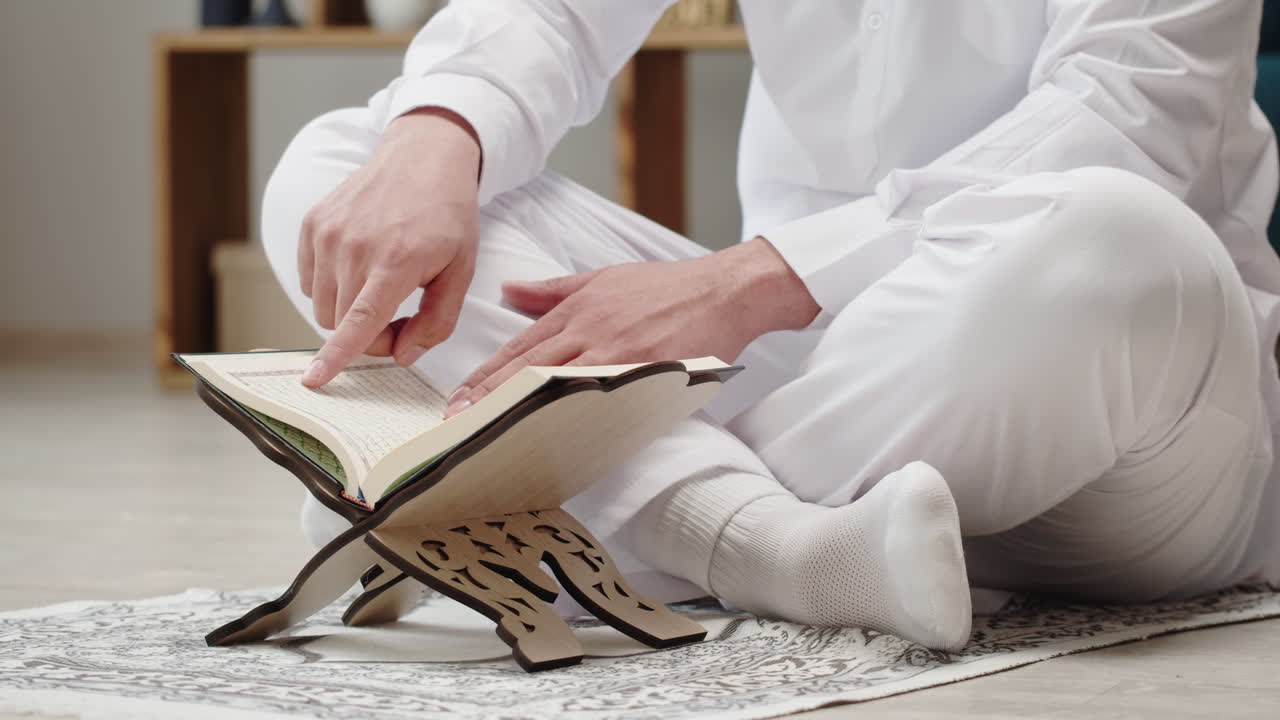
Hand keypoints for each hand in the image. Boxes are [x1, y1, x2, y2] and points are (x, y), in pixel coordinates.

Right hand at [298, 107, 481, 387]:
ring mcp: (328, 232)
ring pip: (323, 305)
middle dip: (368, 334)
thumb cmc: (447, 216)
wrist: (423, 157)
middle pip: (341, 323)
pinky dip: (332, 286)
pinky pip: (310, 280)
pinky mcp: (312, 223)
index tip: (315, 380)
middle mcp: (354, 245)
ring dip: (349, 311)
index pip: (359, 320)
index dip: (338, 355)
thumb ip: (437, 321)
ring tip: (381, 285)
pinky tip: (360, 265)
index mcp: (396, 259)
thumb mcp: (461, 271)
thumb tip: (404, 356)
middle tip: (400, 314)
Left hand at [446, 237, 818, 415]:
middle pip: (528, 367)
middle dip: (488, 395)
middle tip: (456, 421)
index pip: (520, 348)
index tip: (458, 398)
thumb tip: (510, 290)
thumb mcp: (602, 277)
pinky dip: (574, 413)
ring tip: (489, 431)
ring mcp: (615, 351)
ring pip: (556, 383)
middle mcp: (589, 329)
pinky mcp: (643, 369)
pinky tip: (551, 432)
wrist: (723, 290)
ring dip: (520, 408)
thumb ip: (553, 289)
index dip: (486, 375)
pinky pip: (601, 396)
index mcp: (576, 310)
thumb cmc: (667, 287)